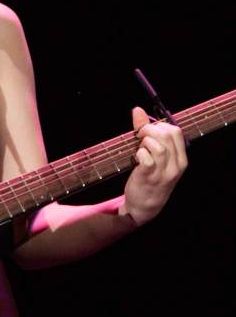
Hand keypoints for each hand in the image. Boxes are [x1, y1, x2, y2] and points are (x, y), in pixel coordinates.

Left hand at [120, 106, 187, 225]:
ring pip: (158, 146)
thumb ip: (145, 131)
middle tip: (139, 137)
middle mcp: (175, 165)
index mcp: (180, 159)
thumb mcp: (154, 155)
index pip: (176, 132)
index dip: (159, 125)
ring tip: (139, 148)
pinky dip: (139, 153)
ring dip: (144, 142)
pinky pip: (146, 158)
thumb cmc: (150, 176)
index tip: (148, 131)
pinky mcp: (149, 177)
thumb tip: (137, 110)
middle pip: (166, 135)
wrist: (145, 206)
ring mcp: (163, 172)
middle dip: (149, 130)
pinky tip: (136, 158)